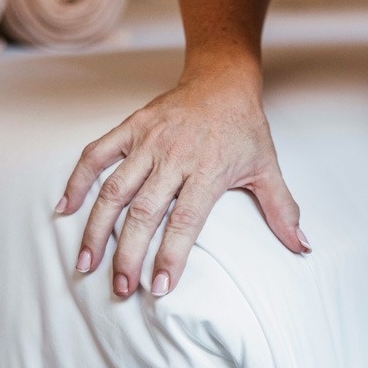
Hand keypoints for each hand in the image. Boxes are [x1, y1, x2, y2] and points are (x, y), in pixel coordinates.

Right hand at [55, 64, 310, 297]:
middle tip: (120, 288)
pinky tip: (64, 209)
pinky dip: (77, 181)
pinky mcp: (129, 129)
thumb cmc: (243, 128)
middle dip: (129, 254)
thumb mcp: (266, 167)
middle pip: (145, 212)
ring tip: (86, 263)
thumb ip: (282, 210)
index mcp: (208, 169)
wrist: (222, 79)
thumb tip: (303, 248)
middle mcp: (174, 156)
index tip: (158, 288)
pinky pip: (95, 155)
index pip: (185, 221)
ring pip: (114, 190)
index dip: (170, 256)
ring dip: (97, 229)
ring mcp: (147, 141)